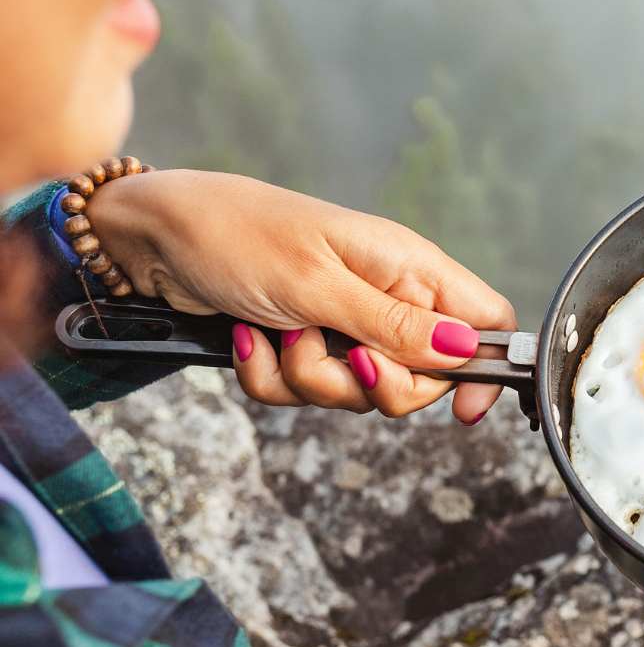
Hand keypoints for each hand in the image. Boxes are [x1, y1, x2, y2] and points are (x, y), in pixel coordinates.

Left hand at [88, 169, 515, 422]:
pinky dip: (271, 376)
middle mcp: (387, 296)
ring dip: (309, 378)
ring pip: (359, 391)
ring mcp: (345, 322)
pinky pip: (306, 391)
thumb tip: (467, 350)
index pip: (485, 321)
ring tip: (277, 332)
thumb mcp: (319, 287)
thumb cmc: (238, 236)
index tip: (461, 409)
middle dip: (374, 385)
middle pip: (423, 377)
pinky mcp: (305, 343)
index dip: (486, 368)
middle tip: (341, 357)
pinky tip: (246, 338)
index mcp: (409, 267)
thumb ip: (395, 326)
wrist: (155, 236)